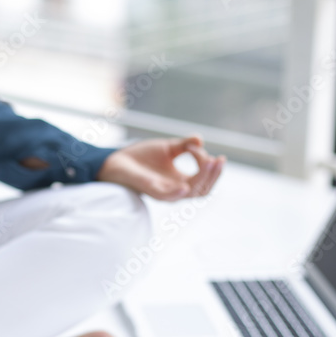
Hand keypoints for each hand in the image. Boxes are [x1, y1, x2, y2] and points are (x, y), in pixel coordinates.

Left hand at [97, 135, 224, 200]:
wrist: (116, 161)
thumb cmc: (141, 158)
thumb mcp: (167, 148)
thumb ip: (184, 146)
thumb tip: (200, 140)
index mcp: (181, 181)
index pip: (204, 180)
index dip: (208, 164)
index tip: (195, 145)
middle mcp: (175, 190)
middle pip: (203, 190)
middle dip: (214, 174)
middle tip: (219, 160)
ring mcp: (163, 191)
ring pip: (190, 193)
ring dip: (203, 178)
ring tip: (211, 162)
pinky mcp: (149, 189)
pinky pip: (166, 196)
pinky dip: (177, 193)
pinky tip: (185, 186)